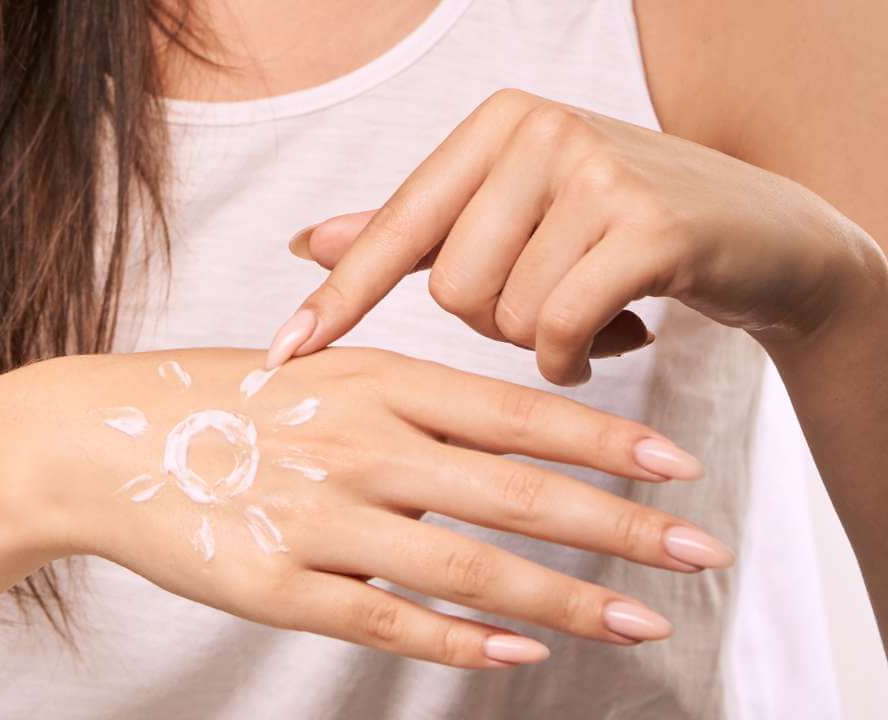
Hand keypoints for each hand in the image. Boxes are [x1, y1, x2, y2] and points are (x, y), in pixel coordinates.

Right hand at [16, 347, 731, 668]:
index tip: (678, 462)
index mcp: (370, 381)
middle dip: (618, 524)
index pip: (512, 412)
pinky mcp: (277, 585)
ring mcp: (318, 518)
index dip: (602, 438)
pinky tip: (520, 654)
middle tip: (702, 549)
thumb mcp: (313, 367)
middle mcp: (356, 444)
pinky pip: (385, 620)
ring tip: (642, 625)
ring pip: (465, 565)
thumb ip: (403, 394)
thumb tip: (499, 430)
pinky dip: (458, 640)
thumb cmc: (214, 400)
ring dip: (563, 598)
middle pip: (512, 489)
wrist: (99, 441)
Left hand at [267, 88, 885, 383]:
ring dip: (542, 342)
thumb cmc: (617, 225)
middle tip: (552, 299)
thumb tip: (305, 243)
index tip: (283, 355)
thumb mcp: (510, 214)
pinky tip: (615, 334)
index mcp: (494, 125)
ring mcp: (596, 171)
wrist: (761, 232)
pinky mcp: (648, 225)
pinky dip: (576, 358)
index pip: (396, 227)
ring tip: (592, 309)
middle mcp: (539, 130)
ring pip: (505, 317)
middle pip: (451, 289)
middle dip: (494, 323)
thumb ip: (409, 230)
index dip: (340, 297)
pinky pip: (560, 330)